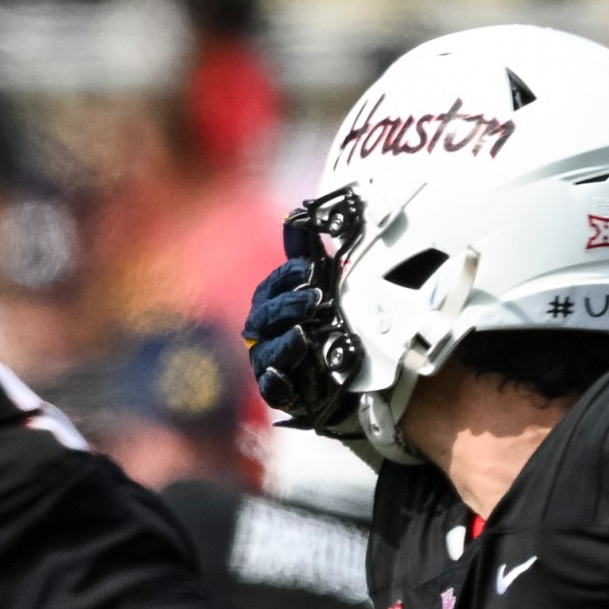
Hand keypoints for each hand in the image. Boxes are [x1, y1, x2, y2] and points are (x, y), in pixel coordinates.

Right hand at [241, 217, 326, 411]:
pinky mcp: (281, 391)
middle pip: (266, 317)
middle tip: (315, 299)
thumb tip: (299, 216)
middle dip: (289, 306)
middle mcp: (266, 333)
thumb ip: (306, 255)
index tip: (308, 269)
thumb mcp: (319, 288)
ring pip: (268, 351)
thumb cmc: (323, 327)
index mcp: (273, 306)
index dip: (287, 277)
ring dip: (285, 342)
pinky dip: (275, 383)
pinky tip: (281, 376)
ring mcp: (270, 363)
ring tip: (303, 335)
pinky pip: (272, 388)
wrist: (342, 378)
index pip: (273, 287)